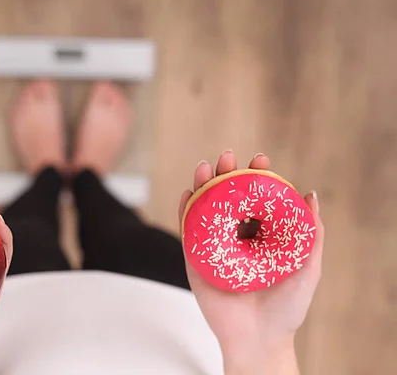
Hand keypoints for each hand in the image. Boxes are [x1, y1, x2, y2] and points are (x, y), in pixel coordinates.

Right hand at [178, 151, 323, 374]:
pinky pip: (187, 229)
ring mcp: (214, 246)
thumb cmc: (286, 308)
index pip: (256, 198)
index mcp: (261, 236)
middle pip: (227, 197)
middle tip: (229, 157)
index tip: (261, 159)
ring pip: (204, 207)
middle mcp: (236, 237)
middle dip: (226, 173)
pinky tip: (188, 191)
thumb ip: (312, 233)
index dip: (257, 176)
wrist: (258, 339)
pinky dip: (185, 208)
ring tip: (206, 166)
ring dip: (202, 184)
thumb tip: (310, 194)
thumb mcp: (308, 267)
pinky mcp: (194, 258)